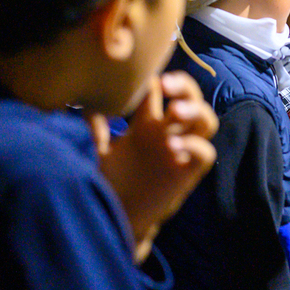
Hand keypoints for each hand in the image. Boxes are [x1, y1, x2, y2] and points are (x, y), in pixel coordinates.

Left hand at [89, 72, 217, 262]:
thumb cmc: (109, 182)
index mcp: (147, 124)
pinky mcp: (187, 173)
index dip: (157, 78)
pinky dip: (196, 145)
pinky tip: (174, 145)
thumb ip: (95, 129)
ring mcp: (180, 151)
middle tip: (166, 83)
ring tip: (175, 111)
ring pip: (205, 121)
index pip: (161, 91)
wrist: (117, 216)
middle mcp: (167, 133)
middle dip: (184, 86)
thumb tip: (84, 104)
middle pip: (190, 98)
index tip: (145, 73)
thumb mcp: (99, 152)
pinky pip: (205, 154)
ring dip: (195, 110)